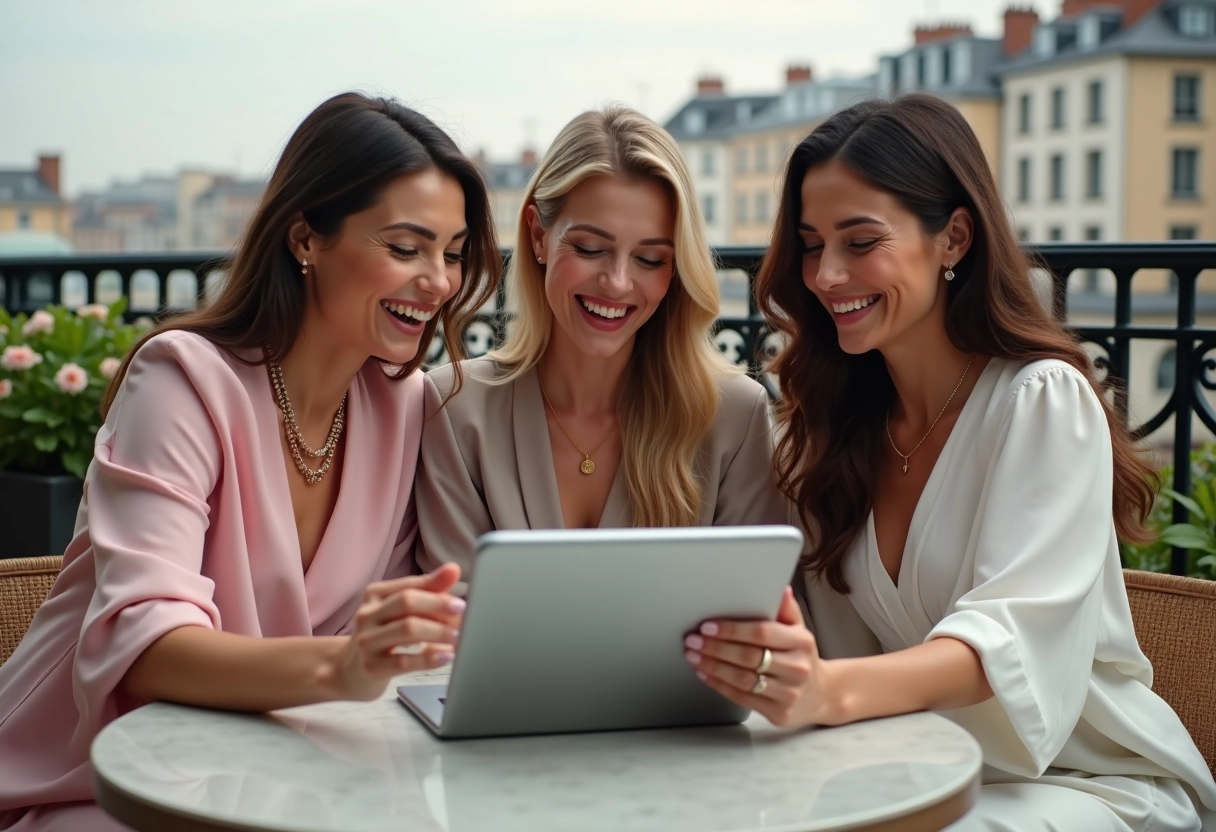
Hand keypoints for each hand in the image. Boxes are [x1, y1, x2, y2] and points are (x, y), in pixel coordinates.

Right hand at [327, 563, 464, 700]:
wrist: (348, 671)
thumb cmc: (381, 636)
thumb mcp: (400, 610)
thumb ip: (427, 590)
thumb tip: (453, 570)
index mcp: (374, 594)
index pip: (409, 585)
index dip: (437, 590)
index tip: (460, 600)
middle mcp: (367, 614)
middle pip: (407, 602)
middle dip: (439, 607)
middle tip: (463, 617)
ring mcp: (366, 642)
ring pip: (407, 629)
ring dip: (439, 632)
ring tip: (458, 638)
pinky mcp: (371, 668)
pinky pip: (403, 661)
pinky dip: (429, 659)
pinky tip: (445, 657)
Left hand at [684, 587, 834, 727]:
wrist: (821, 695)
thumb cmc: (801, 657)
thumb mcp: (798, 630)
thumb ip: (786, 609)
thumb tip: (780, 589)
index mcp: (802, 642)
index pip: (762, 633)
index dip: (732, 629)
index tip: (708, 626)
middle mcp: (797, 668)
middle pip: (748, 657)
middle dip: (715, 647)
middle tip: (693, 640)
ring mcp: (789, 693)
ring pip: (742, 679)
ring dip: (713, 666)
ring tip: (693, 656)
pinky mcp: (779, 712)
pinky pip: (742, 697)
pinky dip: (719, 685)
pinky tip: (705, 674)